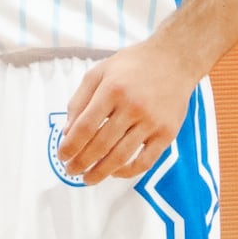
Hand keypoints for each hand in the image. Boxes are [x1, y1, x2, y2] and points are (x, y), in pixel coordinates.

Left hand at [54, 35, 198, 182]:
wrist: (175, 60)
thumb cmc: (133, 65)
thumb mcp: (100, 72)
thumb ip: (80, 100)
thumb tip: (67, 132)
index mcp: (112, 90)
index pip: (85, 127)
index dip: (70, 146)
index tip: (62, 156)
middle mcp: (132, 107)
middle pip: (101, 145)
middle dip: (81, 162)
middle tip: (71, 170)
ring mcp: (152, 122)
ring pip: (121, 157)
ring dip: (100, 173)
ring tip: (87, 178)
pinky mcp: (167, 133)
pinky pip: (145, 161)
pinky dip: (128, 172)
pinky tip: (115, 172)